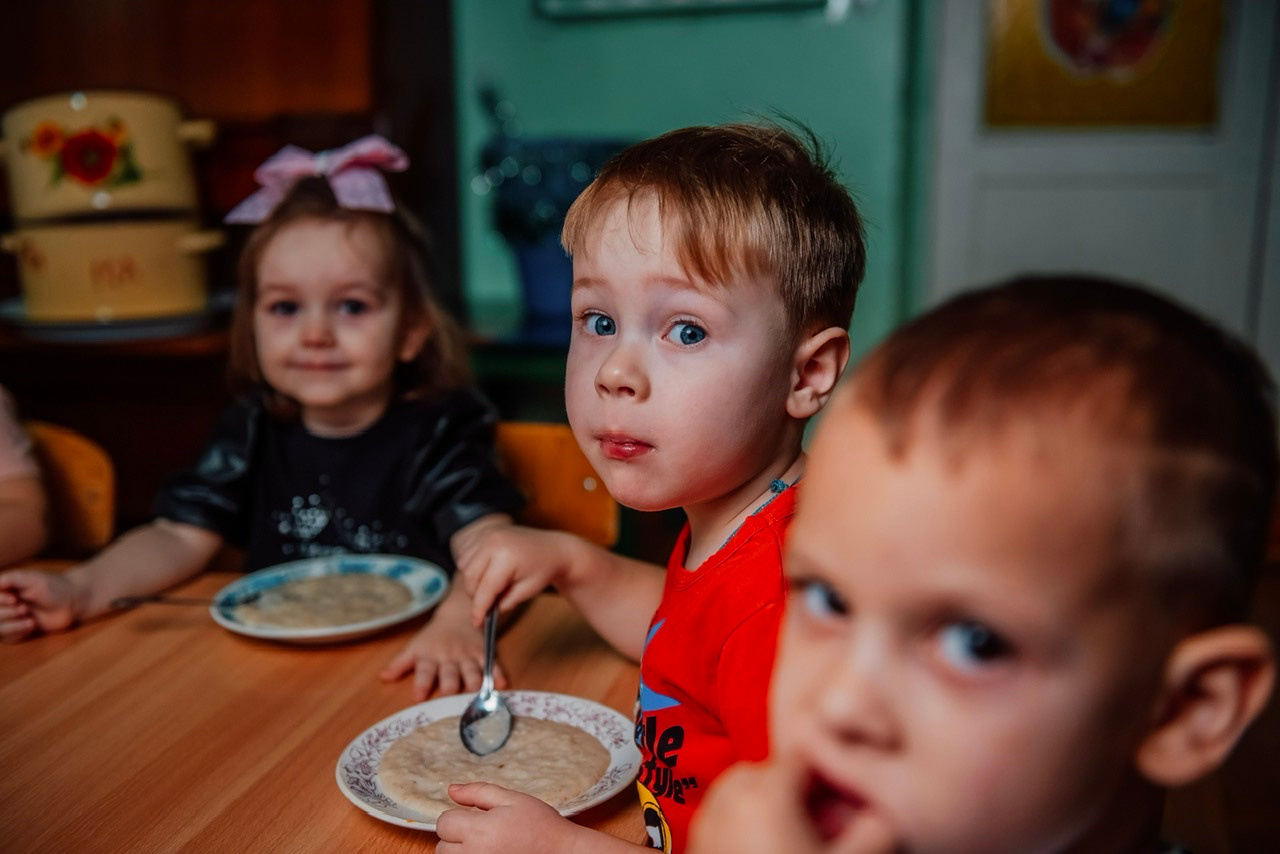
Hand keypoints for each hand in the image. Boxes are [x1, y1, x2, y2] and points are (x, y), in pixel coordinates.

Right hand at [0, 568, 80, 641]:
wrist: (72, 603)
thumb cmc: (52, 587)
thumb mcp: (31, 578)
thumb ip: (10, 579)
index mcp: (3, 590)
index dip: (0, 601)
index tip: (14, 599)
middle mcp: (3, 604)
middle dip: (7, 613)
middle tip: (24, 608)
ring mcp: (9, 618)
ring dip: (12, 625)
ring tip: (29, 618)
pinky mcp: (18, 631)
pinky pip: (7, 637)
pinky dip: (18, 632)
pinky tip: (33, 625)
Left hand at [379, 602, 507, 700]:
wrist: (460, 614)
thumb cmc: (434, 638)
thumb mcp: (415, 647)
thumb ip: (400, 663)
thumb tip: (382, 678)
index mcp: (431, 657)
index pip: (425, 671)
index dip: (422, 683)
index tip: (418, 696)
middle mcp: (450, 658)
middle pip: (450, 674)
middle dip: (450, 685)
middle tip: (450, 697)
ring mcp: (469, 656)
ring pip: (472, 671)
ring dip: (473, 681)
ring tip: (475, 692)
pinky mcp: (485, 654)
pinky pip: (493, 664)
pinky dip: (498, 674)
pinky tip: (501, 684)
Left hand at [436, 783, 579, 853]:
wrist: (561, 853)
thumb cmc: (540, 825)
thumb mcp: (512, 800)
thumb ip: (479, 792)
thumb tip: (451, 790)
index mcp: (480, 831)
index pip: (444, 823)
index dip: (457, 816)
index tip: (475, 818)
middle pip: (442, 846)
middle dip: (457, 836)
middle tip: (483, 833)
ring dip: (461, 852)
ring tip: (487, 846)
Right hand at [453, 523, 577, 626]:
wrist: (553, 548)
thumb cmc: (543, 569)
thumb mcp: (527, 590)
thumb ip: (505, 602)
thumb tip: (486, 612)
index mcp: (506, 557)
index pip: (485, 589)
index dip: (479, 609)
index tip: (476, 622)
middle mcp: (493, 542)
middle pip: (470, 577)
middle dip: (475, 595)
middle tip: (488, 604)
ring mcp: (487, 534)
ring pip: (464, 565)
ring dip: (472, 580)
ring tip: (492, 585)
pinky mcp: (483, 532)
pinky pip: (466, 554)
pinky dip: (470, 566)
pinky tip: (486, 571)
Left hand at [690, 759, 894, 853]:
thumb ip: (874, 833)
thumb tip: (880, 816)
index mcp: (766, 796)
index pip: (799, 757)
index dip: (825, 770)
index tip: (840, 794)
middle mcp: (728, 804)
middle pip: (762, 773)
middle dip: (791, 789)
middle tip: (818, 822)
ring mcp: (706, 829)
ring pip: (735, 795)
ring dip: (762, 806)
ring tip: (791, 840)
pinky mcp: (696, 851)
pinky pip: (718, 823)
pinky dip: (740, 828)